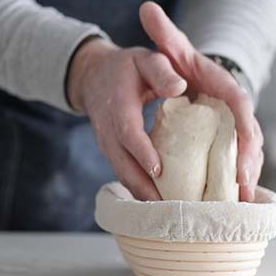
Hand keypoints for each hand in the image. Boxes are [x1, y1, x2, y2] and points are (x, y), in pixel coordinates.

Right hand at [67, 37, 186, 200]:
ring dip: (144, 197)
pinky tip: (164, 208)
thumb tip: (180, 87)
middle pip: (123, 165)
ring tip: (170, 216)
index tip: (158, 170)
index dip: (141, 152)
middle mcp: (108, 131)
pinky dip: (142, 193)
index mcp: (118, 106)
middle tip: (170, 208)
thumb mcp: (145, 60)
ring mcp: (109, 146)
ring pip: (124, 176)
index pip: (127, 133)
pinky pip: (126, 176)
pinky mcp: (114, 155)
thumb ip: (161, 71)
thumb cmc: (127, 68)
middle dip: (145, 188)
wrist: (95, 78)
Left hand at [139, 1, 263, 201]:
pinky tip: (233, 201)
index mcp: (224, 86)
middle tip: (242, 186)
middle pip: (249, 135)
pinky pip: (237, 161)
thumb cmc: (180, 61)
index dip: (244, 127)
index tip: (244, 149)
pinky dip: (237, 180)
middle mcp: (234, 108)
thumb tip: (147, 8)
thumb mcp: (171, 46)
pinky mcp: (227, 141)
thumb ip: (163, 31)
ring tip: (240, 201)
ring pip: (247, 153)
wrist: (189, 73)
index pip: (240, 104)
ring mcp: (233, 126)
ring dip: (246, 176)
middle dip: (249, 161)